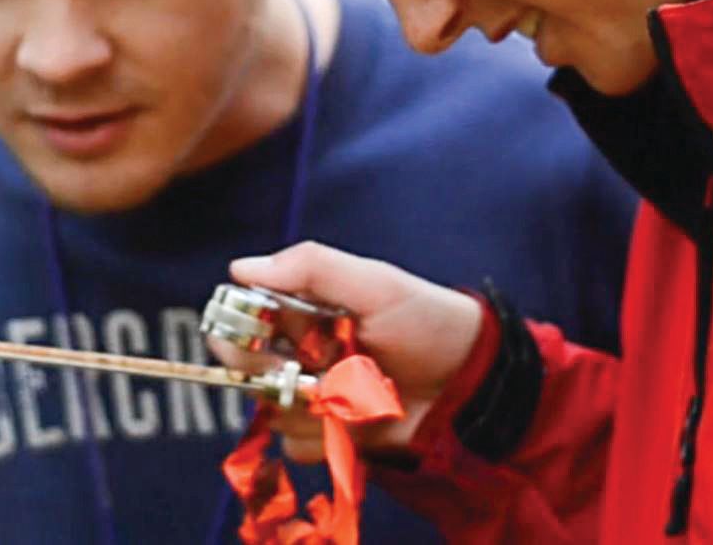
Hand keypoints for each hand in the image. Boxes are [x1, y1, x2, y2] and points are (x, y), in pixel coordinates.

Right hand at [209, 241, 483, 463]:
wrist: (472, 383)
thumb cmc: (428, 321)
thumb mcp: (375, 284)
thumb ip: (311, 268)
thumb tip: (239, 268)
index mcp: (305, 310)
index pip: (245, 315)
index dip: (241, 324)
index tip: (260, 329)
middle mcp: (300, 352)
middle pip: (244, 364)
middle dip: (262, 368)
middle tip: (296, 368)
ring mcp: (313, 396)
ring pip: (268, 408)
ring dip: (301, 405)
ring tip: (347, 394)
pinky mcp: (328, 437)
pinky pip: (295, 445)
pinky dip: (319, 438)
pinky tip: (352, 423)